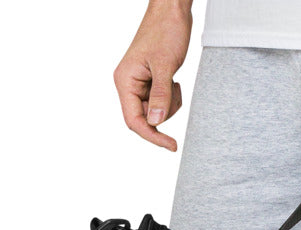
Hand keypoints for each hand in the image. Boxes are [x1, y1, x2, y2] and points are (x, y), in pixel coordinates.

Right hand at [113, 0, 192, 150]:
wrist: (172, 11)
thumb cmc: (166, 30)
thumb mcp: (166, 66)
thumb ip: (161, 96)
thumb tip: (156, 122)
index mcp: (125, 80)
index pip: (134, 120)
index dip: (152, 136)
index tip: (171, 145)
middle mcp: (129, 84)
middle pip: (146, 118)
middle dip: (164, 112)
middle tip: (175, 91)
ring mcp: (139, 83)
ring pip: (156, 112)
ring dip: (170, 104)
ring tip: (174, 83)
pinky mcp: (150, 81)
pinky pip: (161, 102)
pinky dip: (171, 97)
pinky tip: (174, 81)